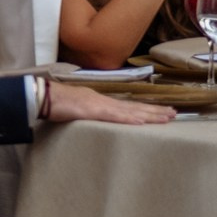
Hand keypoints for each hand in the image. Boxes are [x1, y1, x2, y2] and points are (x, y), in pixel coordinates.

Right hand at [42, 83, 172, 126]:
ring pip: (131, 110)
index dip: (144, 109)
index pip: (126, 107)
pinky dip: (131, 118)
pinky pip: (116, 116)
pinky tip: (143, 121)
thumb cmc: (54, 102)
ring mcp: (100, 105)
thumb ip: (85, 113)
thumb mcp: (74, 108)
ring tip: (168, 117)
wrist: (42, 96)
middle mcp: (104, 101)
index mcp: (99, 101)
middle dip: (154, 111)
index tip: (160, 112)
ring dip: (150, 114)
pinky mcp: (95, 110)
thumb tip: (90, 118)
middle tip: (174, 113)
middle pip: (134, 107)